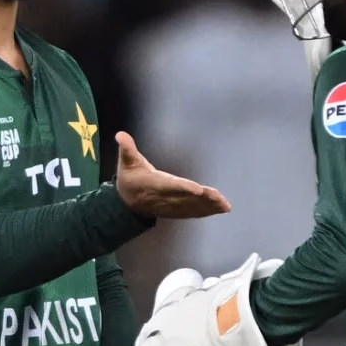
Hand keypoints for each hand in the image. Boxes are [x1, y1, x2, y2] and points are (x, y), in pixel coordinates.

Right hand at [115, 132, 230, 218]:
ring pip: (192, 207)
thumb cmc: (130, 178)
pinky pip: (193, 212)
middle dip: (202, 198)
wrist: (127, 204)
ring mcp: (171, 206)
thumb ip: (126, 149)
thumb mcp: (126, 162)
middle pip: (186, 198)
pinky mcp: (177, 211)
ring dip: (209, 206)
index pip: (170, 186)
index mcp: (153, 184)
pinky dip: (208, 211)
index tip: (198, 189)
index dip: (184, 188)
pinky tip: (222, 208)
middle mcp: (164, 198)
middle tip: (218, 196)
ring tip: (225, 205)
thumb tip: (120, 134)